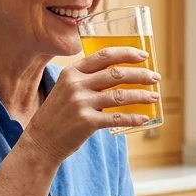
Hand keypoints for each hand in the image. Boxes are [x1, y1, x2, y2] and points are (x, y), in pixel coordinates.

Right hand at [22, 47, 160, 164]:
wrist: (40, 141)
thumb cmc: (58, 115)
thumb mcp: (66, 90)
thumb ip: (86, 80)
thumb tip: (120, 76)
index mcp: (72, 72)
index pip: (104, 56)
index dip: (126, 53)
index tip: (143, 55)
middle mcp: (76, 85)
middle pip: (116, 73)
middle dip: (140, 74)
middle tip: (155, 77)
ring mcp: (81, 103)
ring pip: (120, 95)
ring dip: (142, 95)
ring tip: (155, 97)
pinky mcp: (86, 122)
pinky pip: (117, 118)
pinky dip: (133, 118)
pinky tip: (144, 118)